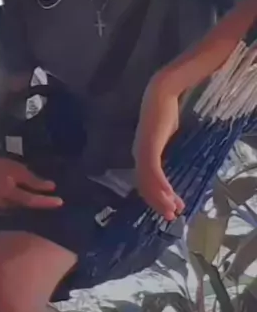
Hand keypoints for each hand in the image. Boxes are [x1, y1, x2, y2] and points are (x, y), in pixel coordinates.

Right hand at [0, 152, 62, 212]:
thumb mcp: (17, 169)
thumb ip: (33, 180)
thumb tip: (52, 187)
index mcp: (7, 193)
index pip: (30, 200)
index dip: (46, 202)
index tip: (60, 202)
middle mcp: (0, 205)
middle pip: (25, 208)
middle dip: (37, 204)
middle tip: (52, 201)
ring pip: (18, 211)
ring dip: (27, 207)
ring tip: (40, 201)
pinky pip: (10, 211)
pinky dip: (18, 207)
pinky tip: (24, 202)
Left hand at [133, 82, 183, 220]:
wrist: (161, 94)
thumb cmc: (164, 112)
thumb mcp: (165, 136)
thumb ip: (164, 149)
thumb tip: (169, 161)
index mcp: (142, 153)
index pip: (146, 180)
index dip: (157, 196)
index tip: (171, 207)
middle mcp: (138, 154)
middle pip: (145, 185)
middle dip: (158, 203)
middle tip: (171, 216)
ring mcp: (142, 151)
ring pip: (148, 182)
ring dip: (161, 198)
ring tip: (173, 211)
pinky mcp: (148, 146)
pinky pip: (153, 171)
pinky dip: (160, 185)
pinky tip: (169, 195)